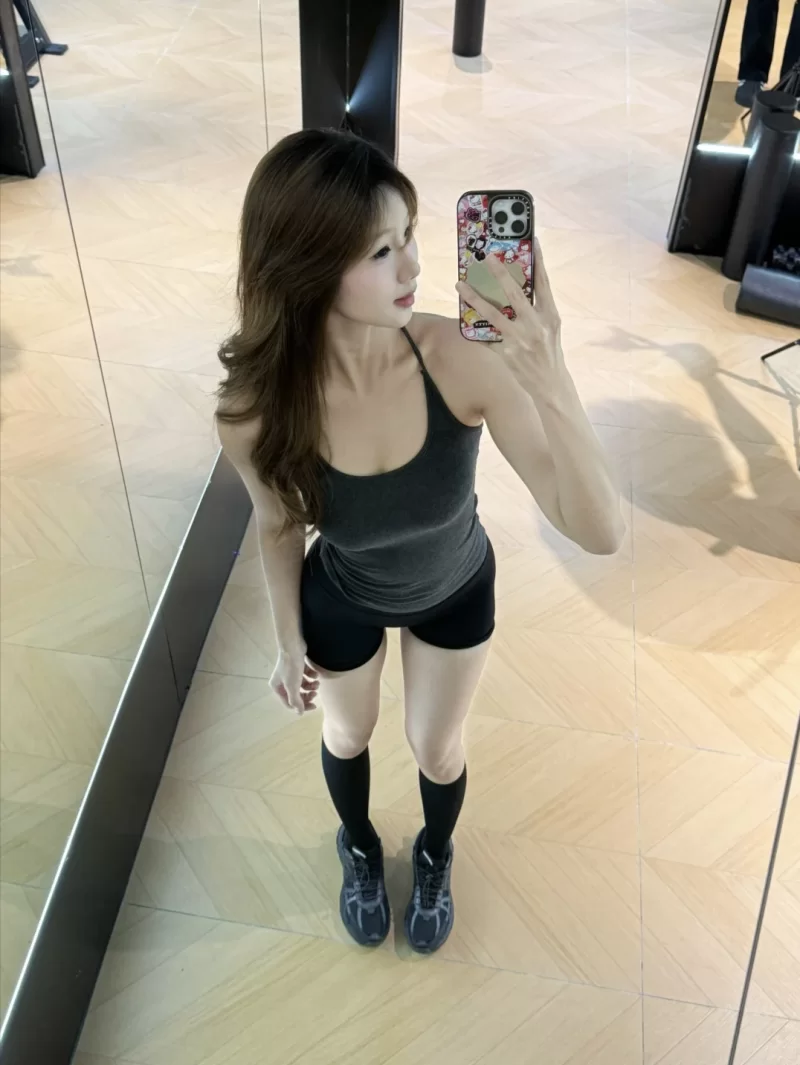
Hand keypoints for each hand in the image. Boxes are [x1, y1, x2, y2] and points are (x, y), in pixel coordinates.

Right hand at [270, 647, 319, 714]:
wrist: (293, 645)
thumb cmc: (291, 667)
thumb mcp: (292, 687)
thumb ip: (296, 701)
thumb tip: (299, 713)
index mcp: (277, 687)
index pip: (290, 703)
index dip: (302, 706)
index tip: (314, 706)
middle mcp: (281, 681)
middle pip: (296, 694)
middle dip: (307, 695)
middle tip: (316, 694)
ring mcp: (289, 673)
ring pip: (302, 685)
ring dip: (311, 686)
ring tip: (317, 683)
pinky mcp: (296, 665)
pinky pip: (305, 675)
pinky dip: (311, 676)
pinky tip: (315, 674)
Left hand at [456, 238, 562, 385]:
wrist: (549, 385)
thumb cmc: (549, 352)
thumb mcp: (550, 327)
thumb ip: (537, 308)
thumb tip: (517, 285)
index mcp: (550, 315)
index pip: (544, 283)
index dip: (539, 261)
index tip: (531, 241)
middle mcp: (535, 325)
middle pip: (515, 293)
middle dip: (499, 273)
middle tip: (486, 258)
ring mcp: (519, 339)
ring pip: (493, 313)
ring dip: (474, 297)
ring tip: (459, 285)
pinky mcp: (506, 353)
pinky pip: (486, 336)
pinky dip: (474, 328)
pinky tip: (463, 317)